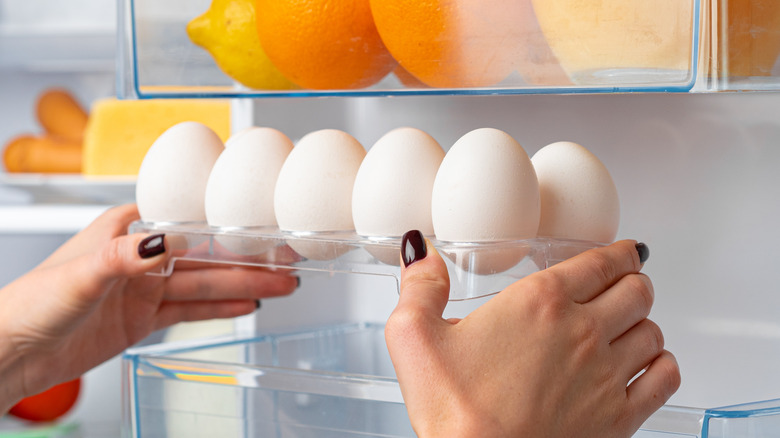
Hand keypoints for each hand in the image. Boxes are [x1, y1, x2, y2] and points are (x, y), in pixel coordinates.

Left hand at [0, 204, 297, 411]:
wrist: (14, 353)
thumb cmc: (30, 303)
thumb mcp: (81, 274)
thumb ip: (124, 255)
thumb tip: (165, 240)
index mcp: (125, 230)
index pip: (186, 224)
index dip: (227, 226)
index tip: (260, 228)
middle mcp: (140, 256)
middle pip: (205, 257)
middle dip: (247, 260)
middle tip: (285, 263)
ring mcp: (145, 289)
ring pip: (205, 284)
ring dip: (243, 285)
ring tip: (281, 284)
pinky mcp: (145, 318)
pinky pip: (191, 310)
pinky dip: (221, 308)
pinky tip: (248, 304)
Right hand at [386, 231, 679, 437]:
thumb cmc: (453, 408)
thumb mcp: (413, 336)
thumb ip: (421, 286)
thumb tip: (422, 250)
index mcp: (539, 302)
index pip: (601, 261)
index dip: (618, 252)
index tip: (623, 251)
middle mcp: (582, 331)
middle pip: (637, 290)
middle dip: (633, 280)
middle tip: (624, 282)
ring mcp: (606, 374)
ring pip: (653, 329)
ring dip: (644, 320)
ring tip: (630, 322)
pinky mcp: (619, 416)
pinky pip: (665, 376)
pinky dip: (663, 363)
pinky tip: (648, 364)